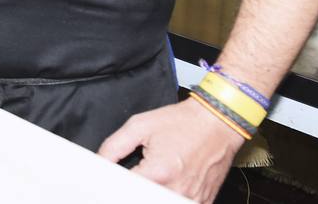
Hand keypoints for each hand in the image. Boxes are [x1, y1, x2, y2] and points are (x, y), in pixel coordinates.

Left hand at [98, 98, 245, 201]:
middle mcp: (176, 190)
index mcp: (158, 172)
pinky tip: (166, 183)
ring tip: (153, 176)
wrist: (218, 122)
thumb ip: (113, 147)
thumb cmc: (183, 122)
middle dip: (130, 190)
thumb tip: (99, 161)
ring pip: (158, 203)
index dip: (111, 185)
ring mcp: (191, 199)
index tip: (109, 180)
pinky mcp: (202, 202)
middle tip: (133, 175)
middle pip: (140, 200)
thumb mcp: (140, 126)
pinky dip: (167, 196)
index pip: (123, 191)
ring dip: (149, 194)